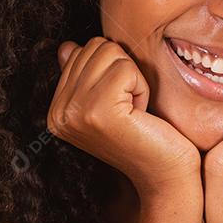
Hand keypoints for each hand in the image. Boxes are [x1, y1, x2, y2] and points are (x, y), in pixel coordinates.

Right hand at [49, 36, 200, 199]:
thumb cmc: (144, 136)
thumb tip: (67, 47)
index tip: (118, 106)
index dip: (112, 70)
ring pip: (110, 53)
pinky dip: (142, 88)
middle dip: (122, 71)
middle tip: (129, 109)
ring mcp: (75, 113)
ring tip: (133, 111)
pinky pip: (126, 69)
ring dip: (133, 79)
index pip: (81, 51)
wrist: (165, 175)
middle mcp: (58, 113)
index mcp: (56, 110)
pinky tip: (140, 115)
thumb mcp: (109, 102)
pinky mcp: (98, 112)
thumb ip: (85, 75)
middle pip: (95, 47)